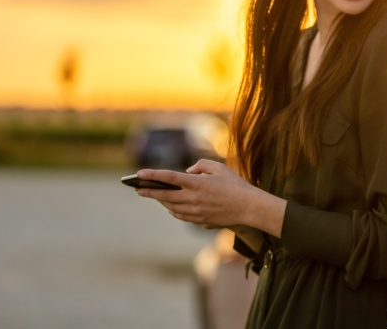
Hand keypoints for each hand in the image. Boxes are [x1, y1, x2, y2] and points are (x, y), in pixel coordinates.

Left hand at [134, 160, 284, 235]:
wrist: (249, 208)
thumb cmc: (235, 185)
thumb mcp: (219, 167)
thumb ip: (200, 165)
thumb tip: (188, 172)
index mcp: (197, 184)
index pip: (169, 178)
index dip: (152, 175)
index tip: (138, 174)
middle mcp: (193, 199)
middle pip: (164, 196)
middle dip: (148, 192)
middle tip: (137, 189)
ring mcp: (196, 212)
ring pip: (171, 207)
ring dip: (160, 201)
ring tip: (153, 195)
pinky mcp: (200, 221)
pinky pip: (181, 216)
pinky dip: (173, 210)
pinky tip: (170, 206)